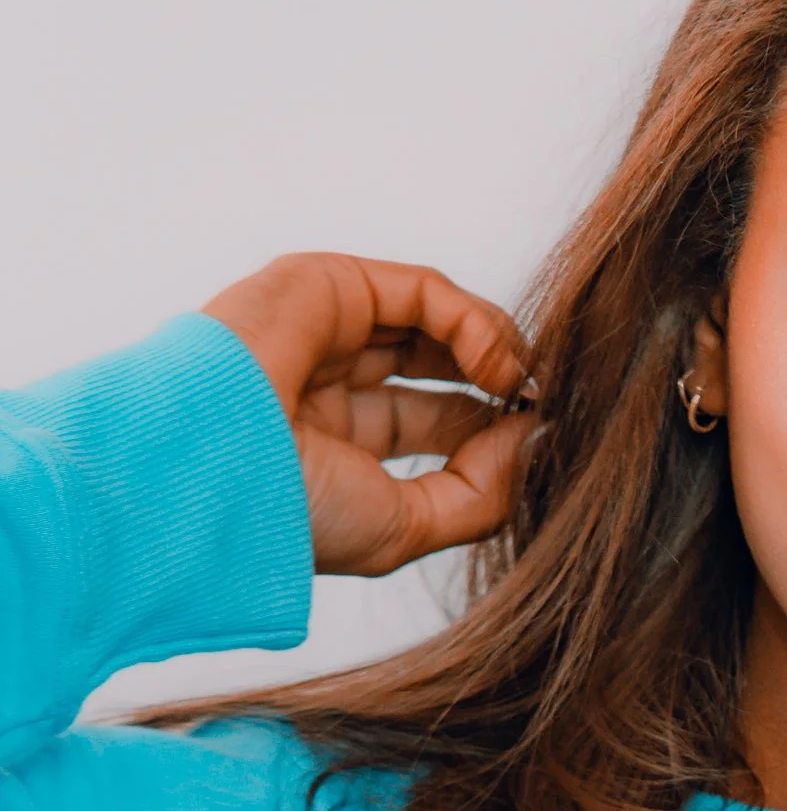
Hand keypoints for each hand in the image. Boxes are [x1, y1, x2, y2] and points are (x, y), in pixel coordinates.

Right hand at [202, 252, 535, 575]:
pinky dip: (476, 323)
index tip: (541, 441)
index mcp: (336, 444)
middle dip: (502, 383)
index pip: (439, 422)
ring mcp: (326, 330)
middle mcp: (330, 383)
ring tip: (522, 386)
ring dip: (498, 349)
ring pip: (441, 323)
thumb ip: (482, 491)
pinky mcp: (329, 284)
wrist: (218, 468)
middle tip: (543, 404)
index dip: (496, 428)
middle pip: (444, 367)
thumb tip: (534, 437)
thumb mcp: (408, 526)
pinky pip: (427, 292)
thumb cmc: (294, 511)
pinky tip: (497, 365)